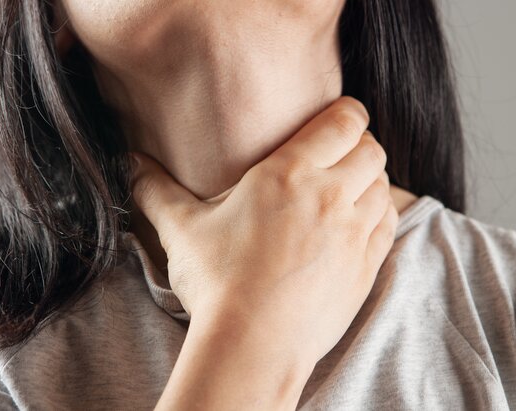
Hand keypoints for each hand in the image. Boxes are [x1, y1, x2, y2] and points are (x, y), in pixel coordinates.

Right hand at [129, 96, 398, 369]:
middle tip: (340, 154)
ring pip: (384, 186)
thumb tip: (128, 163)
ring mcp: (353, 234)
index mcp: (289, 174)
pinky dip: (380, 213)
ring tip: (349, 187)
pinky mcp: (365, 268)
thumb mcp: (181, 230)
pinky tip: (361, 221)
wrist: (252, 346)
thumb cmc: (217, 284)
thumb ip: (155, 189)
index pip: (344, 122)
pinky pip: (388, 225)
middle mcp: (330, 197)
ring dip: (371, 180)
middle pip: (370, 151)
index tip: (340, 117)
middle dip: (360, 146)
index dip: (348, 113)